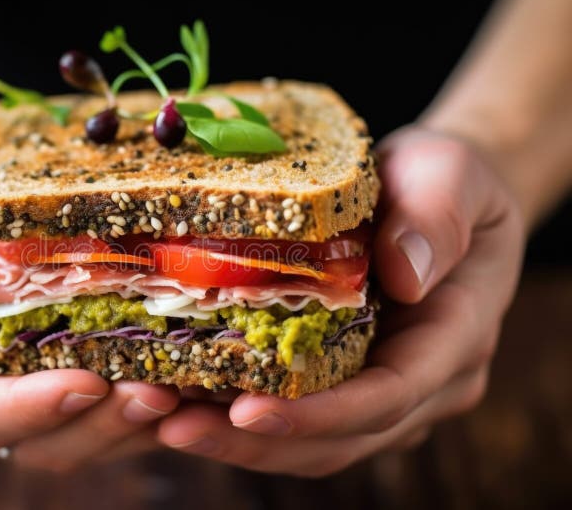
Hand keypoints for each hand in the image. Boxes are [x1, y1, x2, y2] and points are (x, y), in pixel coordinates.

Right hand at [0, 122, 177, 470]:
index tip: (84, 384)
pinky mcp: (58, 377)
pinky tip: (192, 377)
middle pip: (32, 440)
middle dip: (97, 423)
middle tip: (160, 390)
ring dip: (131, 422)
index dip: (25, 409)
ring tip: (188, 388)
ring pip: (76, 436)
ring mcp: (13, 391)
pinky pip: (103, 410)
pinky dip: (148, 403)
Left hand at [154, 126, 524, 475]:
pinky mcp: (347, 379)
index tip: (247, 411)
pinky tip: (186, 401)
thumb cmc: (445, 180)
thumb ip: (437, 216)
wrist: (439, 196)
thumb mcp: (450, 175)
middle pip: (339, 438)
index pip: (388, 396)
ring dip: (239, 443)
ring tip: (166, 423)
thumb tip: (404, 274)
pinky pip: (298, 414)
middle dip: (257, 442)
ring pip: (313, 442)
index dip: (319, 414)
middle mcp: (422, 381)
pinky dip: (242, 419)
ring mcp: (383, 387)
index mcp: (453, 338)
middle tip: (176, 428)